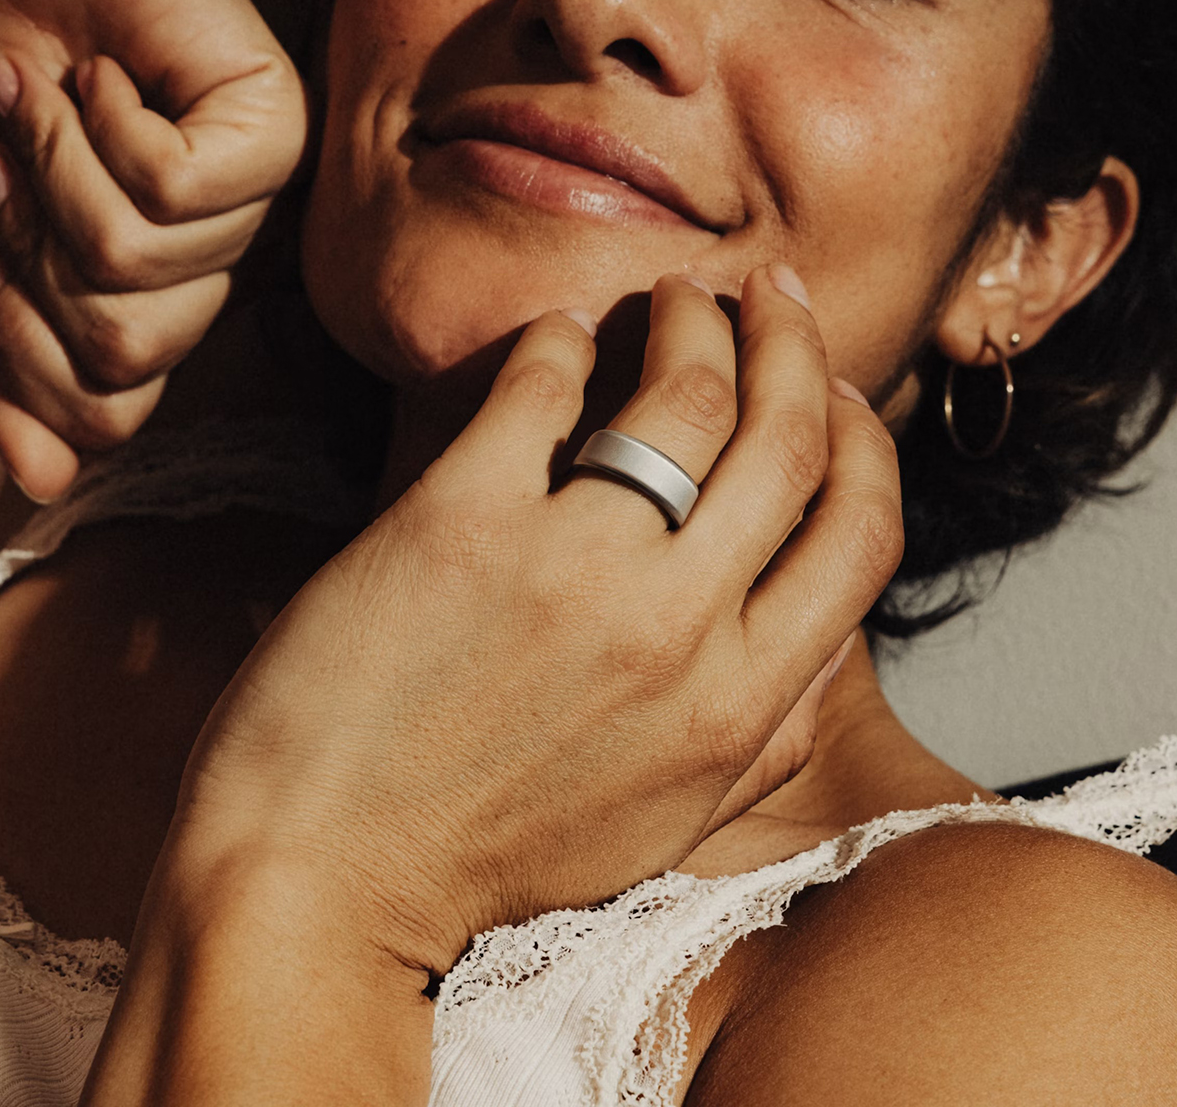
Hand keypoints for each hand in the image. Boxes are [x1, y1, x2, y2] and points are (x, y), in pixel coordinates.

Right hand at [0, 0, 305, 500]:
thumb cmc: (6, 81)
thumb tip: (40, 484)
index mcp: (159, 308)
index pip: (105, 414)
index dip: (16, 342)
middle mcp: (220, 270)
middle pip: (121, 351)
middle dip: (28, 249)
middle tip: (9, 159)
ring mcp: (259, 206)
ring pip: (136, 265)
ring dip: (53, 171)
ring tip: (52, 101)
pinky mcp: (277, 131)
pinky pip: (169, 186)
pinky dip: (98, 126)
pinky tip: (108, 76)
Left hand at [162, 266, 902, 976]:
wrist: (313, 882)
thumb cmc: (475, 862)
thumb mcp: (658, 829)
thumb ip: (760, 745)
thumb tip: (829, 653)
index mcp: (737, 709)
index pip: (862, 536)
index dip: (862, 441)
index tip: (832, 390)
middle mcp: (678, 630)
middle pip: (788, 437)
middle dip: (793, 344)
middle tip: (768, 294)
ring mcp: (573, 567)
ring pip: (688, 392)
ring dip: (692, 321)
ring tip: (670, 298)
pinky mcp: (462, 520)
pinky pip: (544, 384)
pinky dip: (564, 339)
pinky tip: (559, 335)